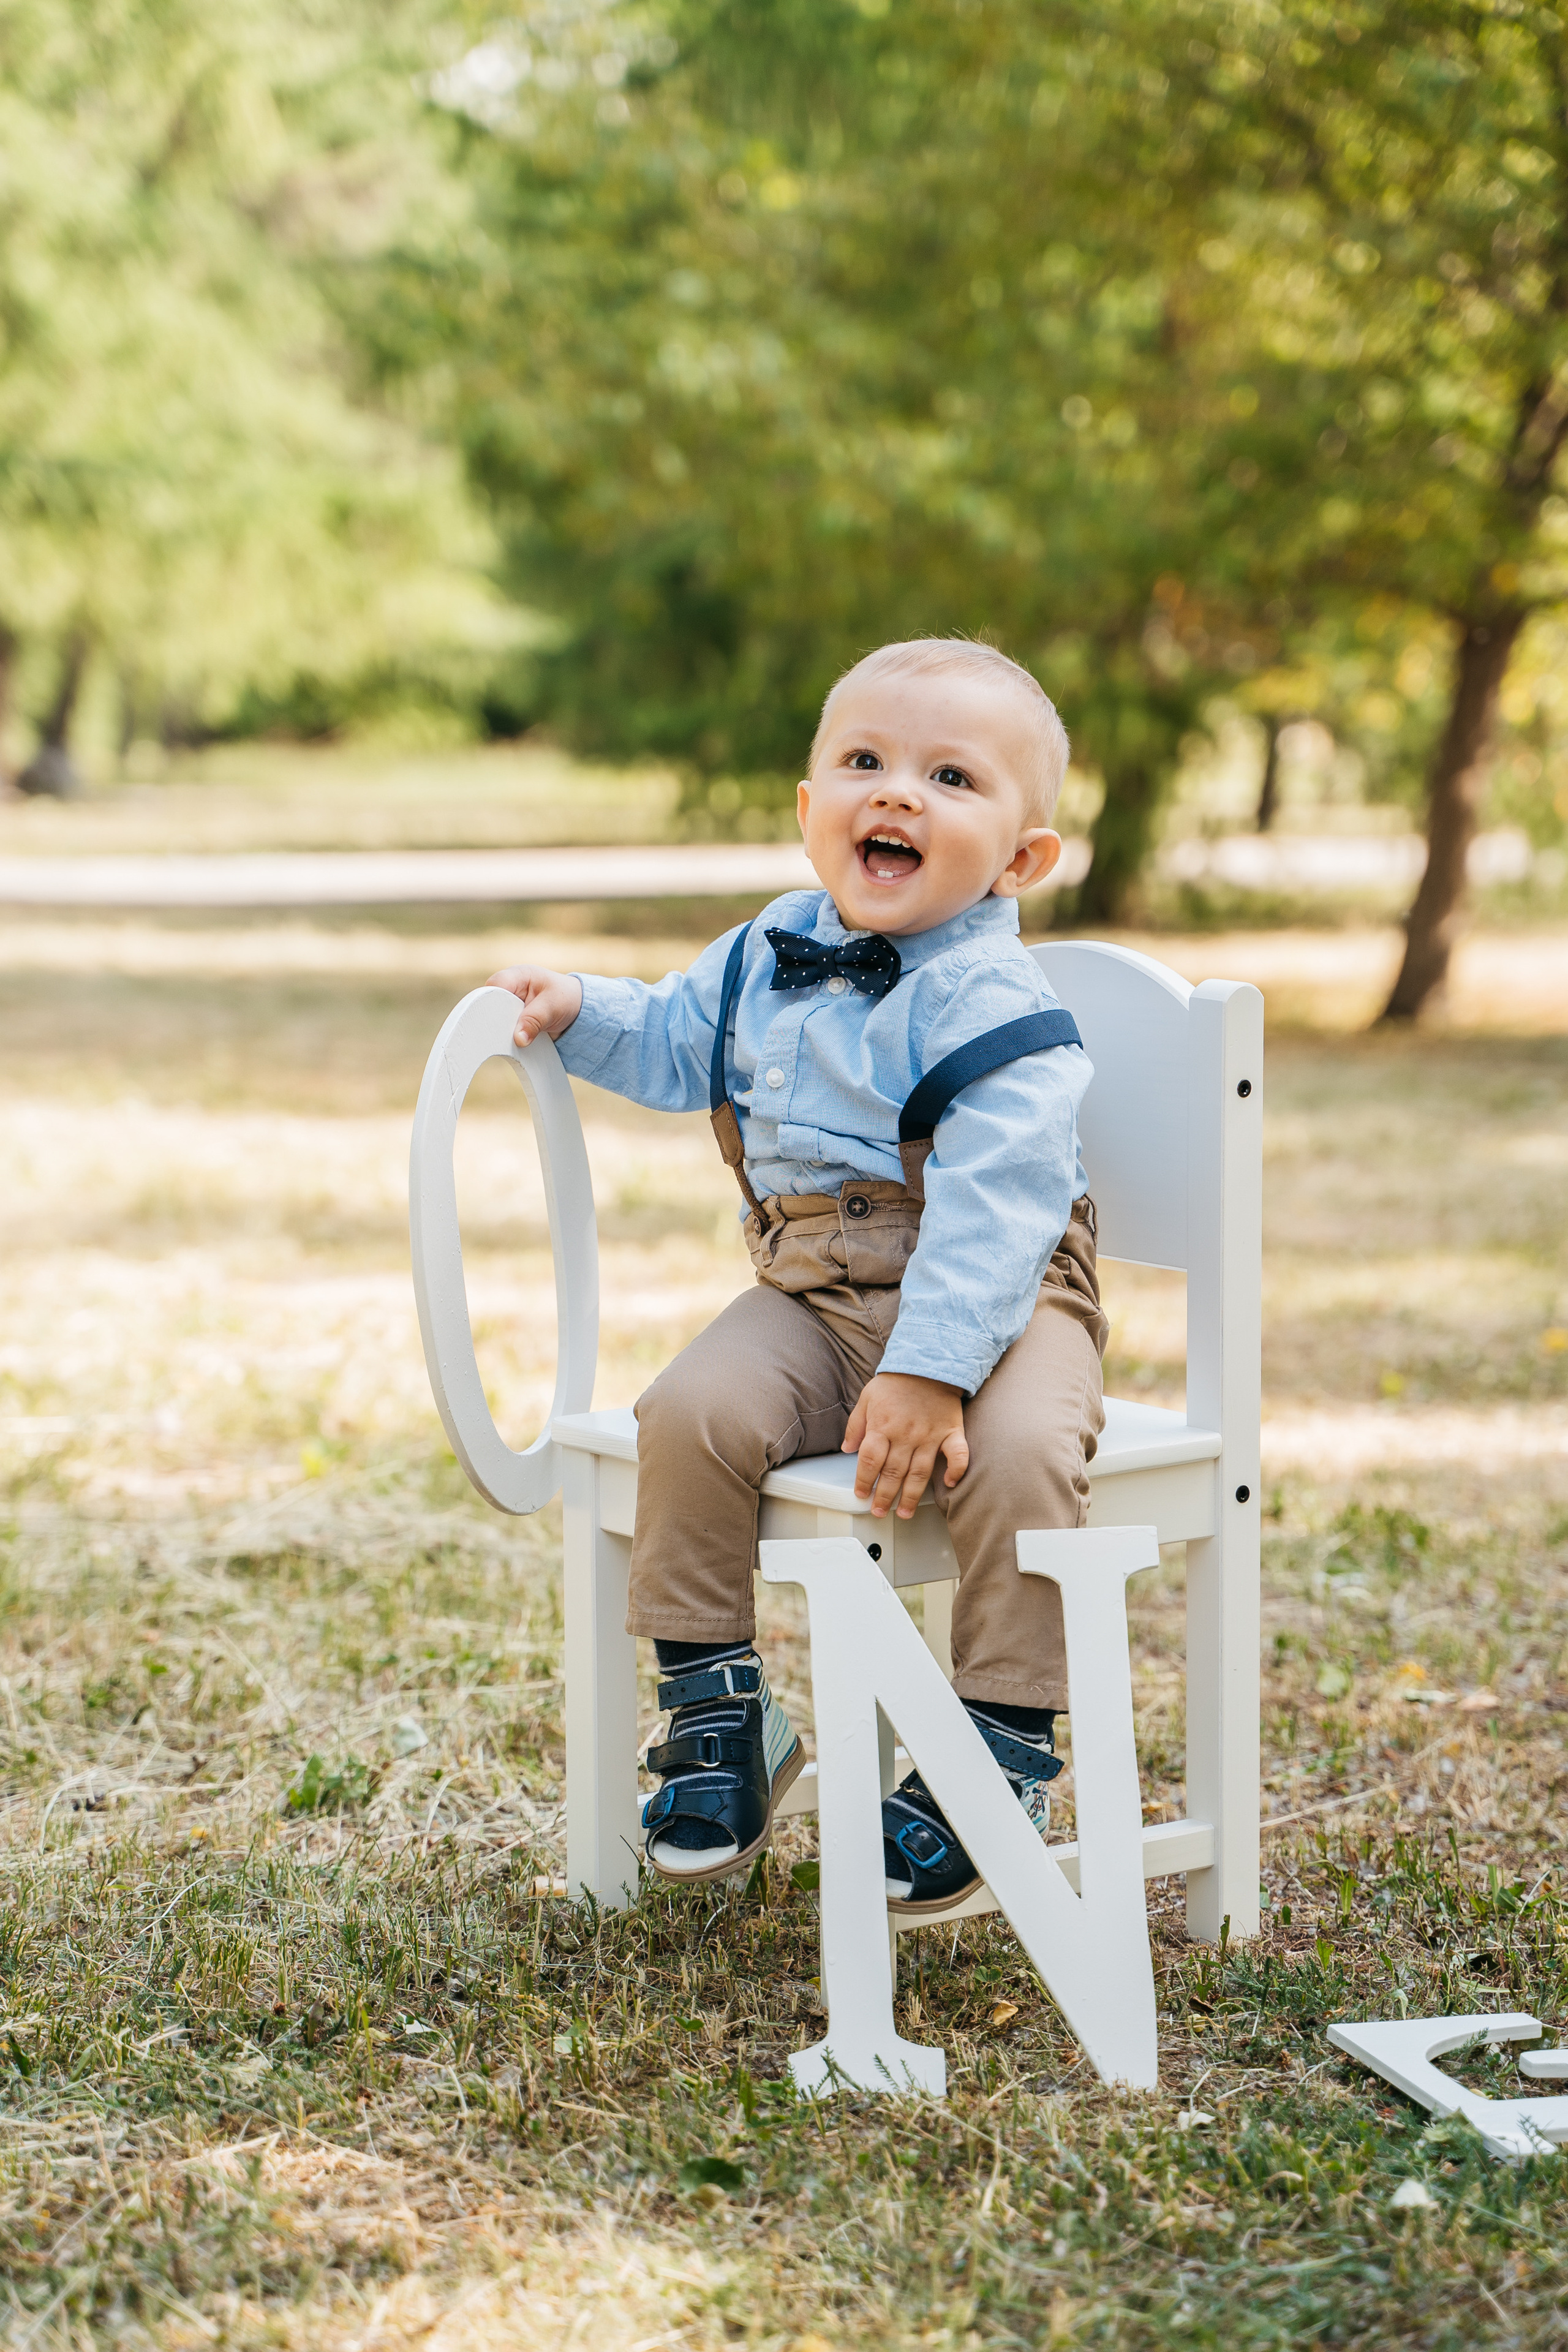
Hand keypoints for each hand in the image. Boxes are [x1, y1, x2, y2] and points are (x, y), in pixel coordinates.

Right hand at [485, 963, 583, 1047]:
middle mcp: (508, 988)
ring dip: (501, 1030)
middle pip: (489, 1003)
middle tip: (505, 1035)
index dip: (492, 1003)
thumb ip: (534, 1021)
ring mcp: (508, 1004)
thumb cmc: (564, 998)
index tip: (496, 1023)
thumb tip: (518, 1039)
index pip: (495, 986)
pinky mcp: (510, 1018)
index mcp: (518, 975)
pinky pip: (501, 1028)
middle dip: (496, 1020)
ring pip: (493, 1018)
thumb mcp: (552, 1007)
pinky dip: (505, 1036)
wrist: (575, 1007)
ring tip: (510, 1040)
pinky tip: (510, 1044)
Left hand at [842, 1371, 968, 1519]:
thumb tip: (847, 1448)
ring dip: (910, 1496)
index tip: (861, 1494)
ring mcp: (930, 1435)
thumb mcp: (867, 1397)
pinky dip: (955, 1470)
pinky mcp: (951, 1432)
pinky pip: (957, 1455)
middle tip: (879, 1511)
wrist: (929, 1361)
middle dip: (884, 1496)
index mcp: (882, 1426)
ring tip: (904, 1512)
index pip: (869, 1461)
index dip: (864, 1481)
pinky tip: (948, 1484)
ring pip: (919, 1473)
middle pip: (892, 1473)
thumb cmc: (897, 1380)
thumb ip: (856, 1425)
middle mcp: (905, 1435)